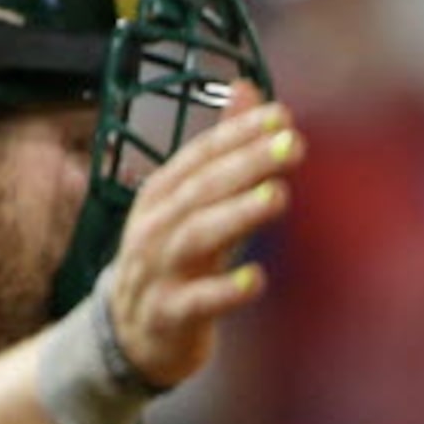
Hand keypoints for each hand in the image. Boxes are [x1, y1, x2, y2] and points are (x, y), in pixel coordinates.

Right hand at [105, 85, 301, 388]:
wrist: (131, 335)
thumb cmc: (174, 259)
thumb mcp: (193, 202)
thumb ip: (222, 149)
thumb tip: (247, 87)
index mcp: (162, 195)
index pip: (199, 156)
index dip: (237, 134)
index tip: (282, 115)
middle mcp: (155, 227)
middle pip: (199, 190)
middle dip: (244, 164)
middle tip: (291, 146)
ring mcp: (158, 271)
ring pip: (194, 237)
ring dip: (235, 215)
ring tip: (276, 198)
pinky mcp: (168, 315)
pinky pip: (195, 302)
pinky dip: (224, 291)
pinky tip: (258, 280)